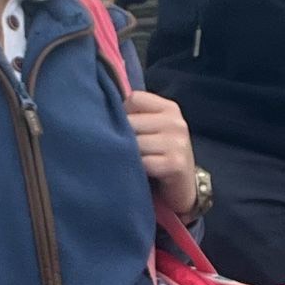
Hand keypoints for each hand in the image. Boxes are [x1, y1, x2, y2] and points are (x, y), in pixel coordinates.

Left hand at [124, 89, 198, 216]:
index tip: (124, 128)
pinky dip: (135, 169)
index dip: (123, 112)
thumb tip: (102, 108)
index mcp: (170, 108)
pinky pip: (142, 162)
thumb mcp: (153, 128)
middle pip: (131, 121)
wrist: (182, 186)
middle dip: (121, 135)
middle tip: (122, 149)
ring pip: (134, 143)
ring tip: (129, 161)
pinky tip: (138, 172)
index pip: (134, 98)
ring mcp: (177, 143)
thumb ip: (136, 115)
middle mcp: (176, 123)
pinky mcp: (175, 164)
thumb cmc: (160, 154)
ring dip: (126, 154)